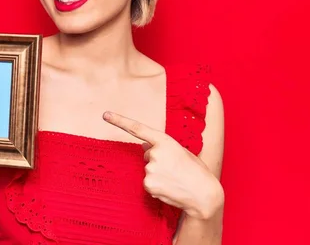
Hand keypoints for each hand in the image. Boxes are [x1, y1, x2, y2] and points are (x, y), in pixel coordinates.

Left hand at [103, 111, 223, 219]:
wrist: (204, 194)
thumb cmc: (195, 171)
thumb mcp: (181, 152)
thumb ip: (161, 146)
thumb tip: (143, 146)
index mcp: (165, 141)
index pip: (138, 128)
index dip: (120, 121)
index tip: (105, 115)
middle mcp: (155, 153)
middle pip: (147, 154)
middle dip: (158, 160)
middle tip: (176, 168)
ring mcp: (150, 169)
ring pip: (148, 169)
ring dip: (159, 174)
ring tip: (175, 179)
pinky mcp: (148, 184)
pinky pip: (148, 182)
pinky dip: (157, 186)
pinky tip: (170, 188)